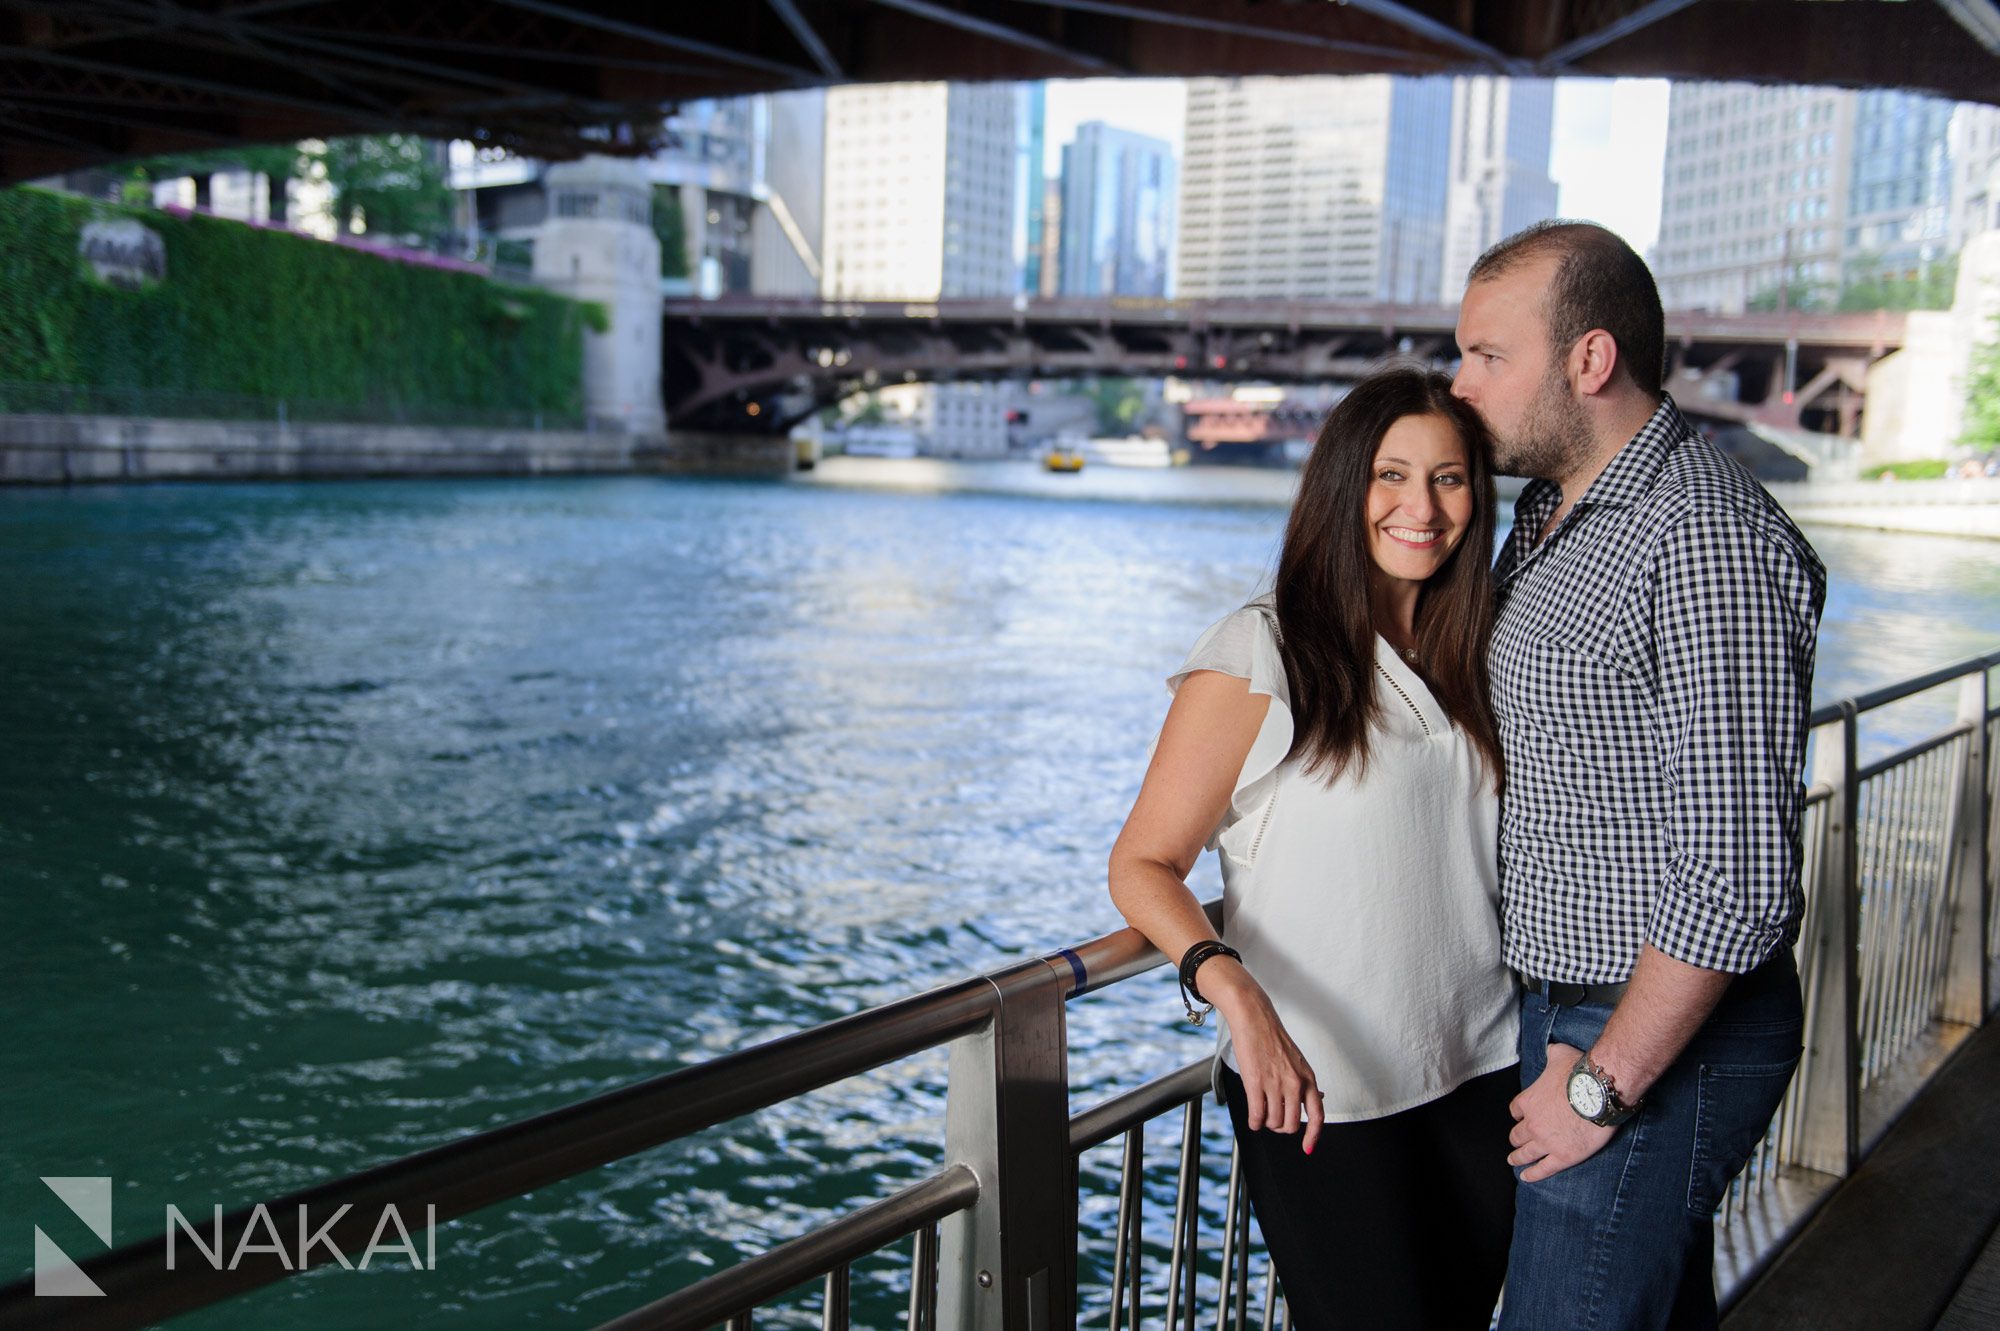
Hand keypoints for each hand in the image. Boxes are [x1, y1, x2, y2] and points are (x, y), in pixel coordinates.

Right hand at [1203, 960, 1324, 1154]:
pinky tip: (1252, 1118)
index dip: (1313, 1136)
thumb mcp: (1298, 1061)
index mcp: (1308, 1078)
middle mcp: (1295, 1083)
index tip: (1308, 1147)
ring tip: (1261, 1113)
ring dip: (1266, 1123)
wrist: (1253, 1017)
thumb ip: (1305, 1082)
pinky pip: (1257, 1116)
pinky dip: (1254, 1122)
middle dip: (1281, 1127)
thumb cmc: (1272, 1036)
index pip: (1318, 1115)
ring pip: (1274, 1122)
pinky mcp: (1255, 1082)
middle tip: (1273, 1120)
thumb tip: (1320, 1099)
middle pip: (1291, 1125)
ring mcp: (1275, 1084)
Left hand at [1508, 1043, 1615, 1182]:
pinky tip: (1526, 1177)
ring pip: (1526, 1153)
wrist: (1600, 1093)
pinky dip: (1532, 1174)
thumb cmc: (1580, 1072)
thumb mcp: (1560, 1054)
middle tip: (1515, 1143)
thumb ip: (1552, 1053)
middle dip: (1516, 1138)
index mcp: (1528, 1100)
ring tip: (1514, 1161)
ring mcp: (1546, 1142)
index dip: (1518, 1114)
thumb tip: (1551, 1048)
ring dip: (1518, 1158)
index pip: (1515, 1110)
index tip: (1519, 1117)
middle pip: (1517, 1134)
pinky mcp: (1563, 1156)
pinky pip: (1543, 1169)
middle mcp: (1532, 1123)